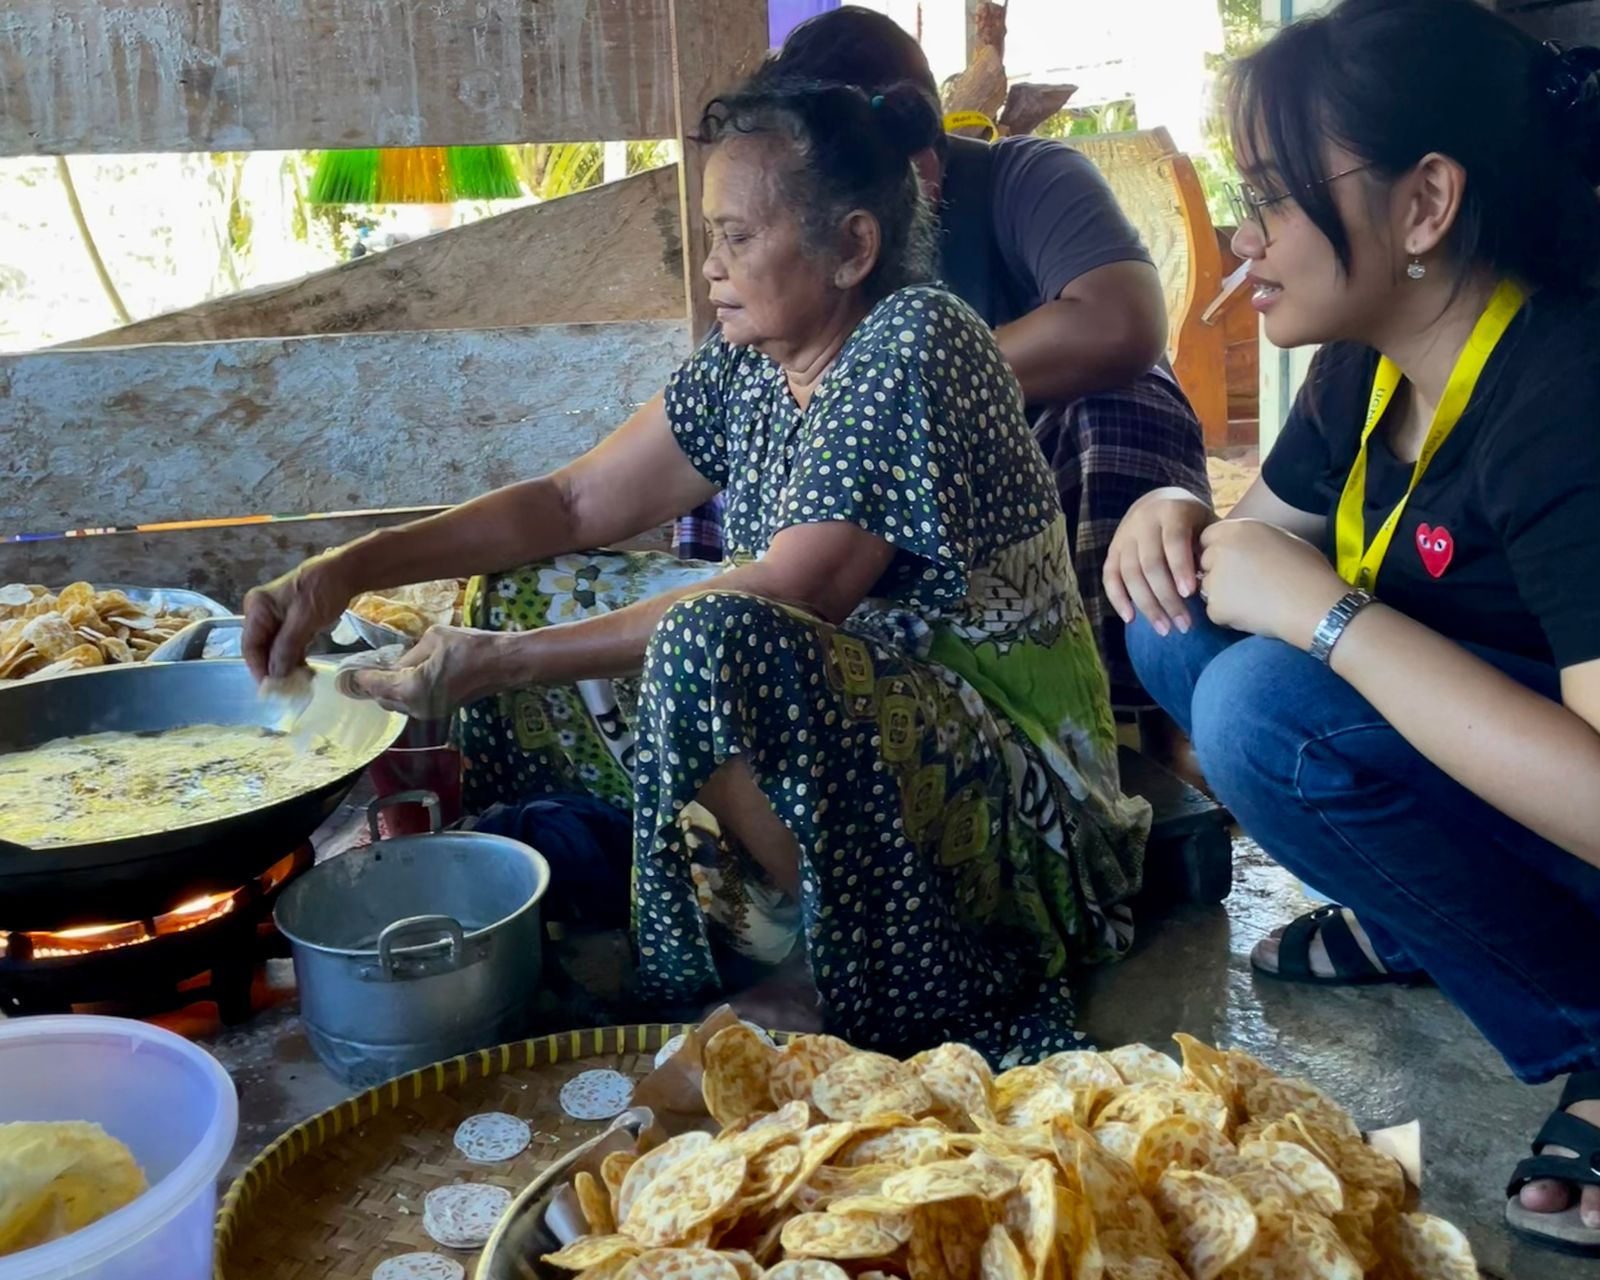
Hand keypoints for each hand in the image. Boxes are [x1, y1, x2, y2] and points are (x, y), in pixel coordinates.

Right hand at [242, 552, 352, 681]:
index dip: (259, 669)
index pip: (250, 646)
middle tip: (289, 691)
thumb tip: (274, 675)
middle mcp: (261, 614)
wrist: (345, 572)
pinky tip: (306, 673)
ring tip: (301, 685)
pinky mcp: (291, 624)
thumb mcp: (304, 619)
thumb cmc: (322, 589)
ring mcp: (276, 619)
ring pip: (276, 650)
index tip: (271, 689)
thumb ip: (287, 647)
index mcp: (257, 608)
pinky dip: (296, 659)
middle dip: (274, 670)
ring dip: (287, 667)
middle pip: (262, 649)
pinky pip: (288, 646)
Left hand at [339, 626, 521, 718]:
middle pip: (383, 699)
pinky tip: (408, 676)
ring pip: (397, 704)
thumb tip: (398, 661)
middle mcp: (416, 707)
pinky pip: (413, 704)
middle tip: (366, 668)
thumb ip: (409, 653)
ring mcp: (430, 712)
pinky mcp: (441, 710)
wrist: (504, 664)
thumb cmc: (470, 647)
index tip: (345, 673)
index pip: (374, 685)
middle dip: (373, 686)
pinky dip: (405, 693)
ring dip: (389, 690)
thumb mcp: (433, 639)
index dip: (358, 678)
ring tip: (386, 671)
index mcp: (410, 688)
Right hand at [1102, 488, 1216, 634]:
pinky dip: (1118, 599)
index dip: (1180, 567)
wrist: (1160, 501)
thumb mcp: (1206, 523)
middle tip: (1184, 625)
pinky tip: (1131, 619)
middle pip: (1151, 563)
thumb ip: (1210, 547)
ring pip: (1130, 574)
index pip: (1173, 540)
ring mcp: (1124, 536)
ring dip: (1147, 605)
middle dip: (1167, 597)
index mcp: (1171, 511)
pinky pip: (1110, 576)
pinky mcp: (1112, 550)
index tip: (1190, 594)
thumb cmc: (1193, 521)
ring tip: (1164, 630)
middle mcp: (1143, 521)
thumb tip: (1214, 582)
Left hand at [1197, 520, 1347, 646]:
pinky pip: (1216, 612)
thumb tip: (1244, 544)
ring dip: (1224, 595)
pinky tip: (1255, 614)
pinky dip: (1229, 616)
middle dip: (1219, 573)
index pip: (1208, 537)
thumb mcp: (1282, 538)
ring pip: (1208, 588)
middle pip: (1205, 562)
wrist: (1314, 604)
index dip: (1220, 550)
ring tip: (1256, 600)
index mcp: (1237, 529)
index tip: (1236, 562)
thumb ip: (1253, 538)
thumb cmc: (1308, 571)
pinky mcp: (1216, 606)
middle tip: (1247, 585)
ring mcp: (1215, 579)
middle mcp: (1220, 550)